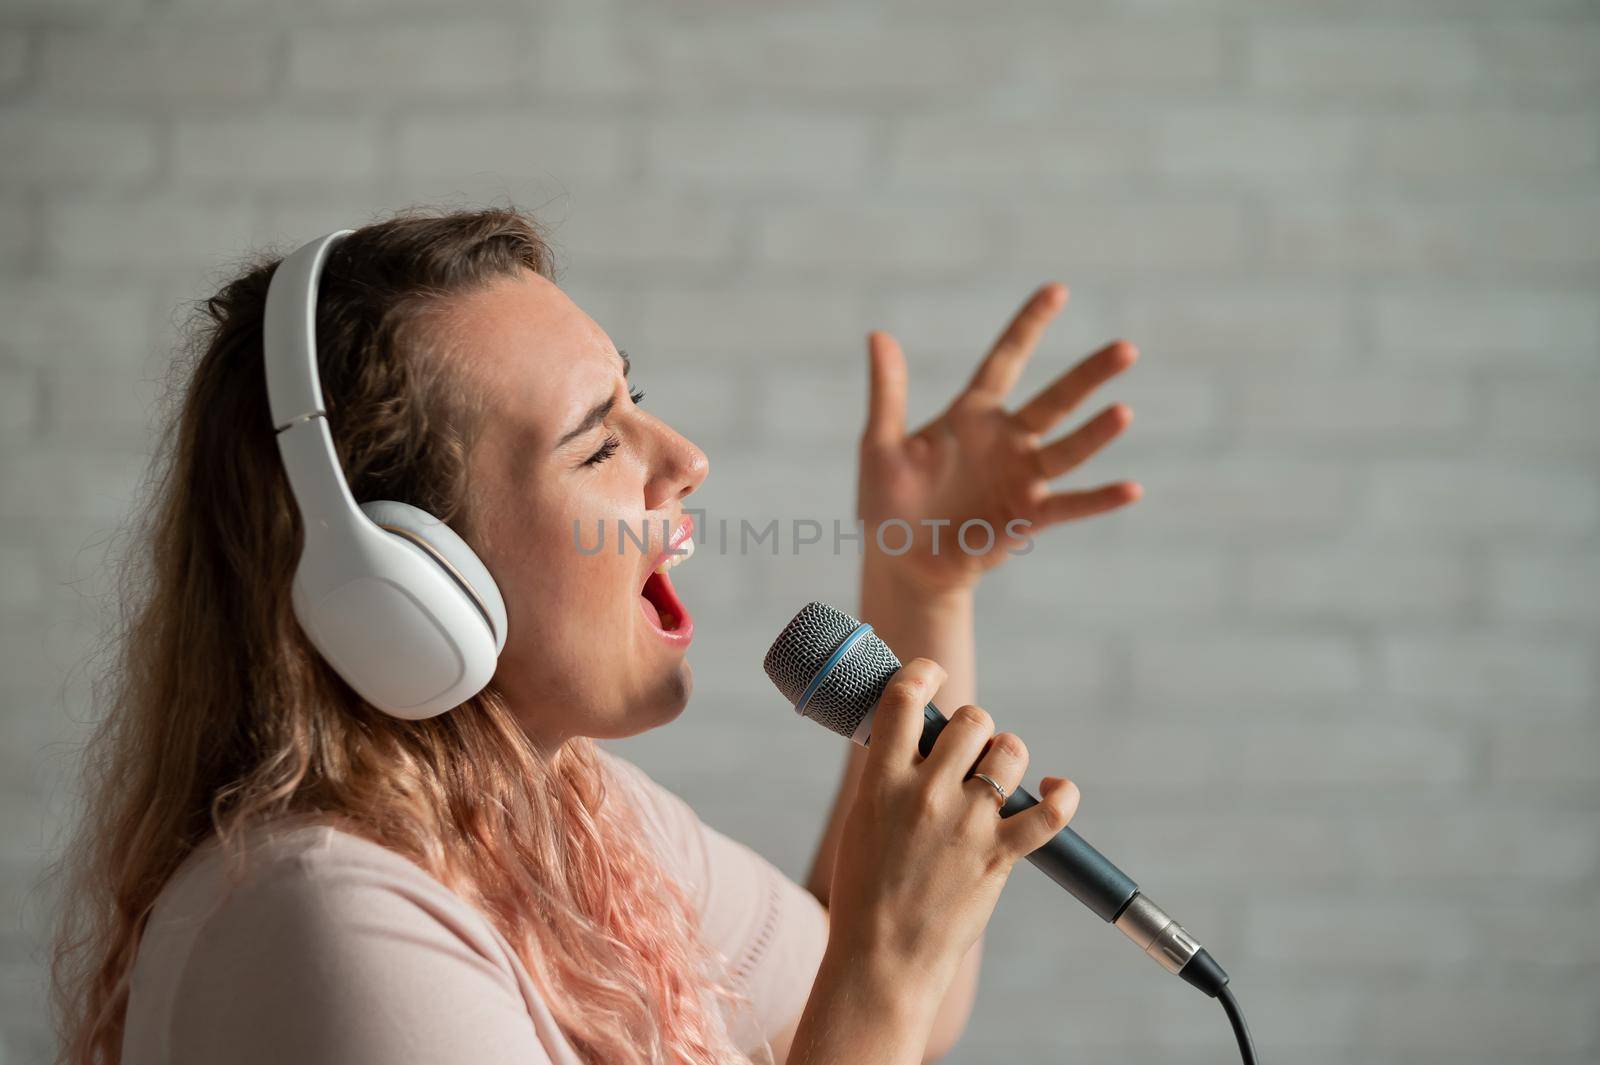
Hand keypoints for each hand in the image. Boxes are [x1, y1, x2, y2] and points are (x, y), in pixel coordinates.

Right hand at [823, 658, 1080, 996]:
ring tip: (998, 774)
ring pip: (1009, 751)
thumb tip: (919, 744)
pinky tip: (1059, 789)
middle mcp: (926, 794)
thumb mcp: (862, 821)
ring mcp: (966, 824)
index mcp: (881, 781)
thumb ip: (889, 780)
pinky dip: (1063, 796)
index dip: (923, 674)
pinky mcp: (998, 855)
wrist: (881, 958)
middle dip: (974, 727)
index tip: (931, 675)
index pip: (905, 698)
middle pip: (971, 720)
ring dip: (1008, 754)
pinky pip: (1050, 813)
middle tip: (967, 751)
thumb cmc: (866, 892)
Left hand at [856, 283, 1140, 594]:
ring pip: (1067, 449)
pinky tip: (1131, 488)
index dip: (1029, 326)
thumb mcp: (881, 446)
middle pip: (1055, 400)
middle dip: (1089, 376)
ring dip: (1096, 433)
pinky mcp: (1028, 517)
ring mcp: (1022, 478)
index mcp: (972, 416)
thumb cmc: (888, 503)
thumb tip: (878, 334)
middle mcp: (1007, 440)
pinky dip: (1099, 499)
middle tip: (1126, 349)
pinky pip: (1069, 505)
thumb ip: (887, 392)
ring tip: (1123, 412)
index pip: (1006, 360)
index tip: (1057, 289)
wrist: (901, 563)